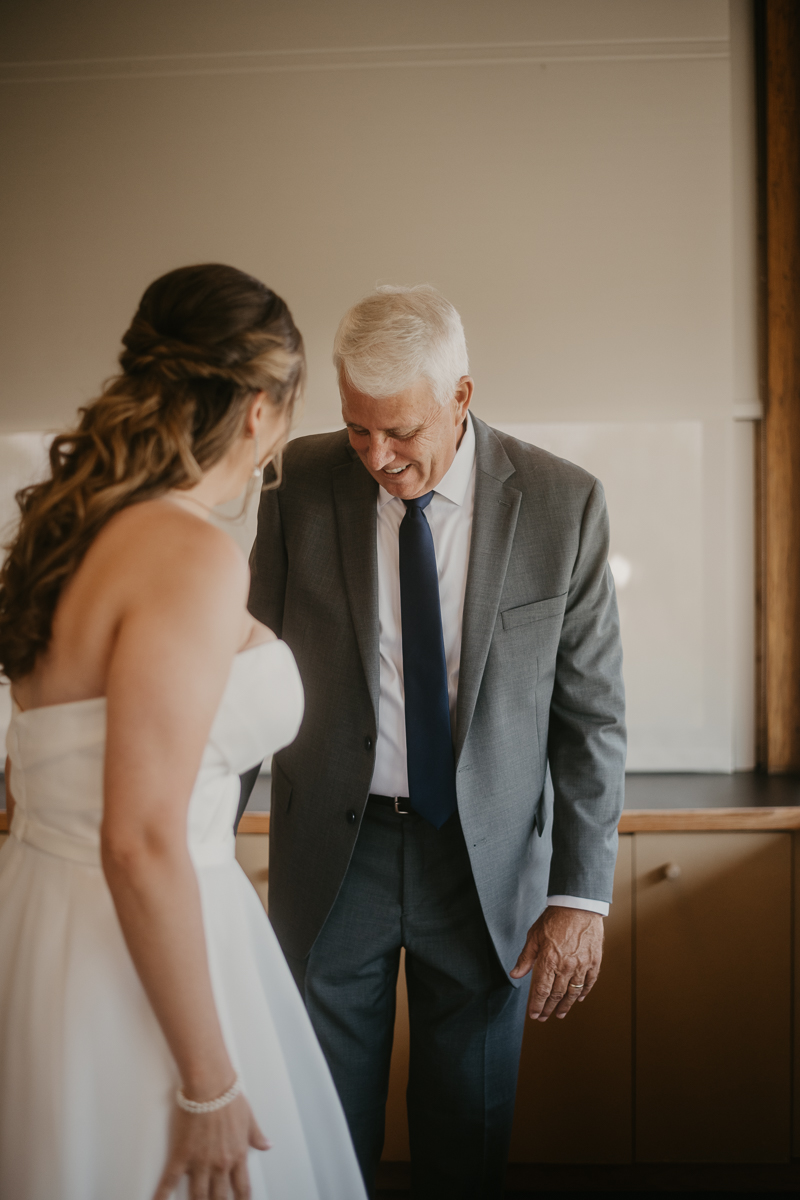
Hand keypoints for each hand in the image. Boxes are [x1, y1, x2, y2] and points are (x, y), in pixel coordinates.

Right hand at [153, 1093, 268, 1199]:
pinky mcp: (182, 1155)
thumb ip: (257, 1136)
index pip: (243, 1188)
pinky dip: (162, 1194)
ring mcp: (200, 1162)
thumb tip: (268, 1146)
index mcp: (238, 1155)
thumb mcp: (249, 1118)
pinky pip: (170, 1181)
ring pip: (198, 1195)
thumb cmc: (229, 1098)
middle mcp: (220, 1164)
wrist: (210, 1086)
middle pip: (219, 1197)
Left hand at [510, 906, 603, 1021]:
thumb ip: (526, 958)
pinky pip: (589, 982)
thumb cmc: (554, 918)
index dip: (537, 1005)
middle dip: (548, 1008)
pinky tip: (579, 998)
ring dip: (566, 1006)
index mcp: (549, 961)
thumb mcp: (534, 936)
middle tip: (544, 1017)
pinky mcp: (594, 961)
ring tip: (560, 1014)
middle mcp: (565, 966)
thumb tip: (515, 974)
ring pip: (573, 993)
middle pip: (556, 995)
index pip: (541, 991)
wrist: (578, 906)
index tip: (534, 1015)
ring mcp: (581, 965)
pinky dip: (583, 992)